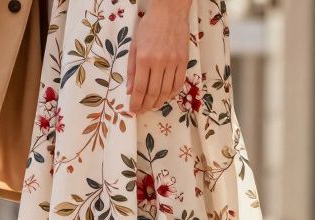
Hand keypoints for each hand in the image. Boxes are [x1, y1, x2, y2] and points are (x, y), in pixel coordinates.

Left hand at [127, 0, 191, 114]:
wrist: (169, 12)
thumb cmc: (149, 27)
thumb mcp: (135, 46)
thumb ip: (132, 70)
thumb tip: (130, 91)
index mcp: (144, 58)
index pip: (140, 88)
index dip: (136, 103)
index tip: (133, 110)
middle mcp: (159, 62)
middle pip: (153, 92)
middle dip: (146, 106)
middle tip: (142, 111)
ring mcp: (173, 62)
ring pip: (166, 91)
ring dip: (159, 102)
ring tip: (153, 106)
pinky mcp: (184, 61)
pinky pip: (178, 83)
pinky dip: (172, 93)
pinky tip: (166, 96)